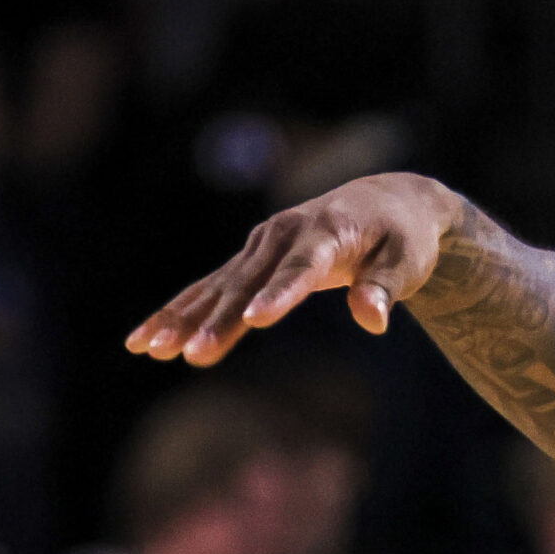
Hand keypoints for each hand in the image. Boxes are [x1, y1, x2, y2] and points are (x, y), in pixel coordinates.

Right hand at [124, 172, 461, 366]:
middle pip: (246, 283)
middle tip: (189, 353)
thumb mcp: (408, 261)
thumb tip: (373, 321)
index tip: (254, 320)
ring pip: (216, 286)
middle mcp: (284, 234)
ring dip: (182, 317)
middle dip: (215, 319)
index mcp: (326, 232)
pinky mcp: (251, 259)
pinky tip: (146, 340)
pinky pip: (210, 288)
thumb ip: (386, 288)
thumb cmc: (403, 236)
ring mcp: (262, 245)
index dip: (279, 293)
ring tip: (149, 349)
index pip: (301, 268)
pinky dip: (179, 311)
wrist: (388, 200)